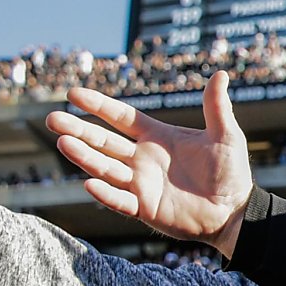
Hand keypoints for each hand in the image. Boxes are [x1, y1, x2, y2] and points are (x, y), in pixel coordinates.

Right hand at [46, 72, 253, 256]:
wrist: (234, 211)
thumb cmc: (231, 173)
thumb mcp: (226, 136)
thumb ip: (216, 107)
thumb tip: (220, 73)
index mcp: (157, 137)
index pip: (120, 117)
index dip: (98, 106)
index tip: (73, 94)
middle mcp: (142, 158)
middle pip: (103, 141)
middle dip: (78, 130)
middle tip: (51, 119)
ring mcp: (140, 183)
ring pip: (105, 167)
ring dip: (84, 157)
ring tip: (63, 143)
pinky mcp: (144, 208)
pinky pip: (119, 200)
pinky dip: (105, 193)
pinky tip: (89, 183)